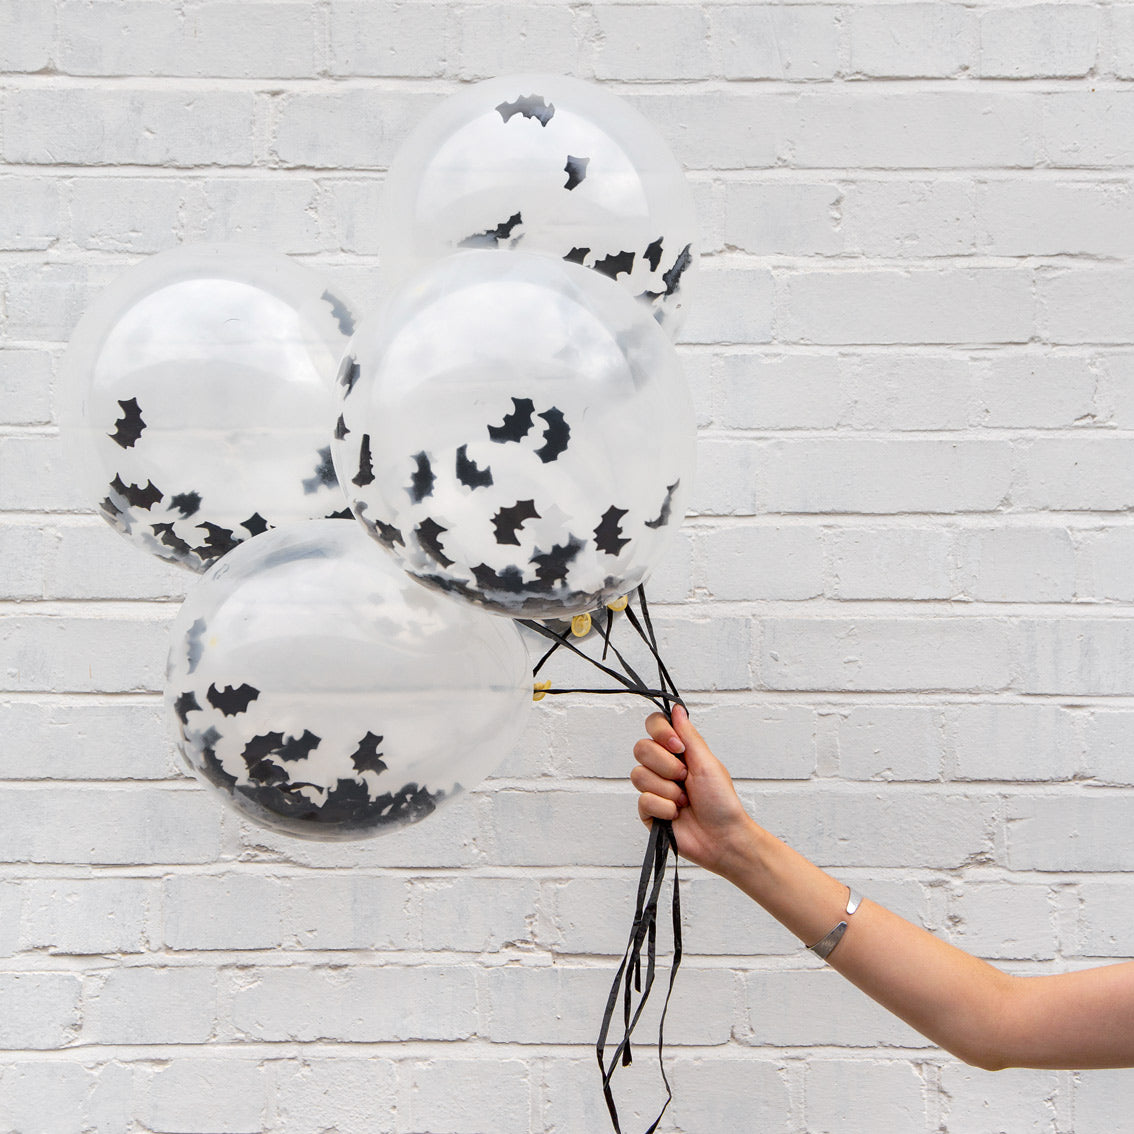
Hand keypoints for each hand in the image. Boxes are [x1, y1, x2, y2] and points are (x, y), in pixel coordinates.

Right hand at [631, 704, 754, 877]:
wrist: (723, 838)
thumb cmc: (722, 802)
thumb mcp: (707, 762)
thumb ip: (688, 735)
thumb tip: (677, 709)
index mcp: (679, 752)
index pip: (654, 726)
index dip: (660, 733)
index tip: (677, 747)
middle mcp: (663, 767)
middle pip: (641, 748)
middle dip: (666, 766)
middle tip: (685, 778)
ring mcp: (655, 789)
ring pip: (638, 775)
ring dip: (667, 789)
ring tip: (684, 801)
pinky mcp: (649, 812)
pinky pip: (643, 801)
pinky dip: (663, 808)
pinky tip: (676, 815)